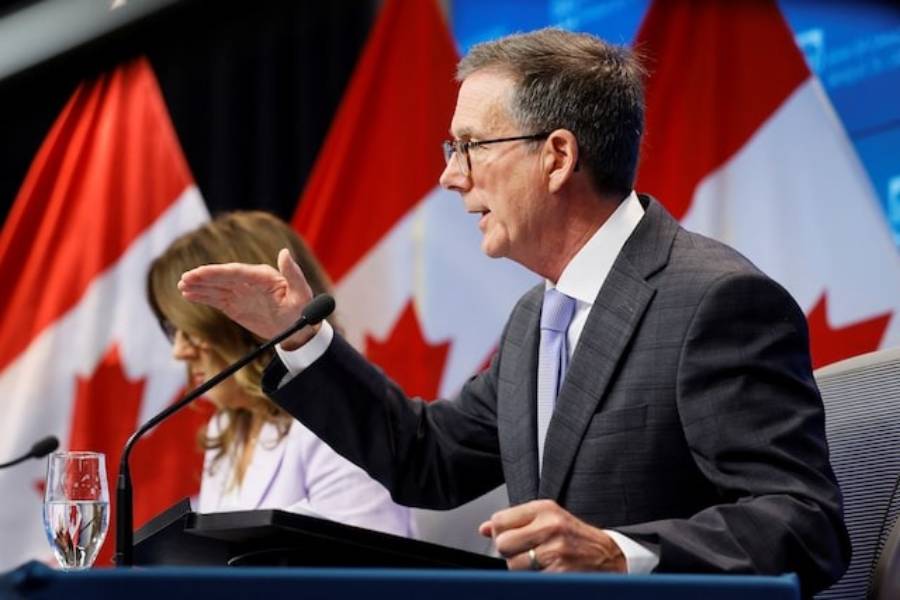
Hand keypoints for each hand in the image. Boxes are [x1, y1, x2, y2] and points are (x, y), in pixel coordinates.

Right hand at [178, 249, 316, 348]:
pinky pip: (216, 299)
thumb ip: (293, 274)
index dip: (216, 272)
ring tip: (182, 286)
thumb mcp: (301, 294)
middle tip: (184, 279)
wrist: (298, 329)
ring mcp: (240, 292)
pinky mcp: (235, 304)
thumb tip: (284, 252)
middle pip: (222, 277)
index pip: (236, 271)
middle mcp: (249, 280)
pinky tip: (188, 294)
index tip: (200, 273)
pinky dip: (202, 296)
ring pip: (216, 287)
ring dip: (199, 286)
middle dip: (203, 277)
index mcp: (263, 275)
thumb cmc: (303, 311)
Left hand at [478, 499, 625, 572]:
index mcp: (544, 509)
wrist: (609, 557)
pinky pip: (529, 579)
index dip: (500, 533)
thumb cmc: (574, 537)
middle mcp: (550, 526)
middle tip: (524, 553)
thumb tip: (483, 528)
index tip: (512, 537)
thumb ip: (515, 521)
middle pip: (502, 543)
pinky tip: (548, 572)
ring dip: (521, 569)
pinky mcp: (560, 573)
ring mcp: (556, 550)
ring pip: (513, 565)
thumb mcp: (548, 519)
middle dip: (508, 552)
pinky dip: (534, 579)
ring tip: (539, 563)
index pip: (499, 520)